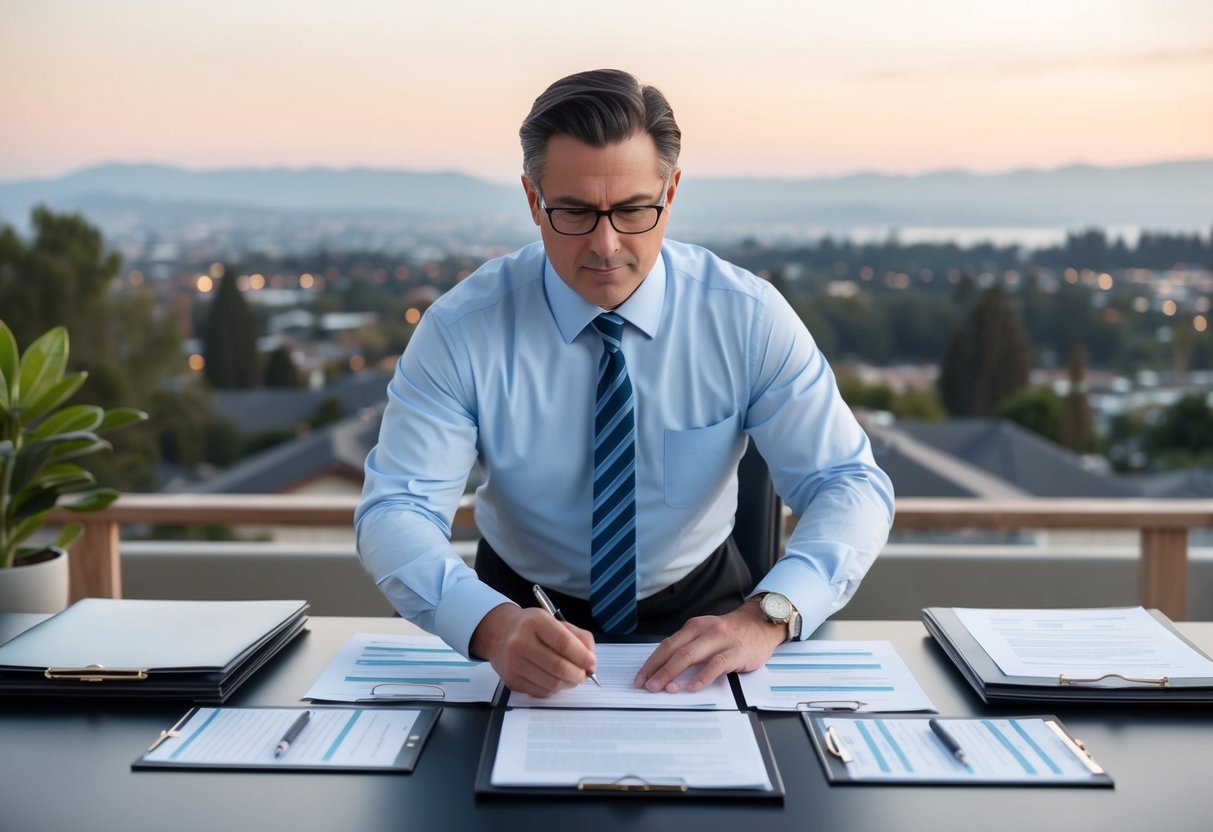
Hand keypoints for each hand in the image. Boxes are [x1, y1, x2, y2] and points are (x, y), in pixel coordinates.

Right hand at [469, 603, 597, 696]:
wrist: (499, 634)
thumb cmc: (532, 627)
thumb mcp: (554, 621)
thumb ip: (578, 636)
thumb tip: (591, 658)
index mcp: (535, 622)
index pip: (563, 642)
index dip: (582, 656)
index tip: (592, 663)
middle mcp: (520, 643)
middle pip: (558, 667)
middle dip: (578, 674)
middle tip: (585, 674)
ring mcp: (514, 664)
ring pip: (551, 683)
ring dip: (568, 683)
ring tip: (573, 677)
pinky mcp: (512, 681)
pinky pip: (542, 692)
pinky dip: (555, 689)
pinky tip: (556, 680)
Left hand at [634, 598, 784, 693]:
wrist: (761, 623)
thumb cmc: (731, 634)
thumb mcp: (707, 634)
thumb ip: (689, 647)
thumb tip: (664, 670)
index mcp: (693, 627)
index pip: (667, 645)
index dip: (651, 662)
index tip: (640, 678)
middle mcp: (704, 631)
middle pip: (675, 650)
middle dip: (657, 669)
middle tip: (646, 686)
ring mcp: (720, 640)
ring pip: (691, 655)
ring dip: (674, 672)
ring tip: (663, 688)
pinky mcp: (735, 652)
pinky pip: (716, 664)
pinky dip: (702, 676)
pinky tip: (692, 687)